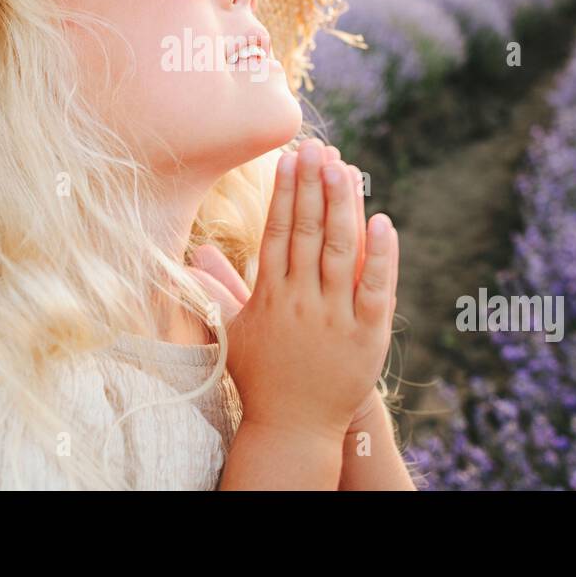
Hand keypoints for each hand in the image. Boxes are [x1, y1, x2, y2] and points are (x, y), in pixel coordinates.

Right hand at [188, 140, 398, 440]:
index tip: (289, 157)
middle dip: (313, 186)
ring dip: (342, 206)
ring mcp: (335, 318)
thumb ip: (218, 290)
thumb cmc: (262, 378)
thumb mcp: (233, 332)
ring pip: (340, 252)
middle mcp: (301, 302)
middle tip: (319, 147)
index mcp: (269, 297)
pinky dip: (381, 255)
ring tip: (345, 167)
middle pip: (307, 233)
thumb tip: (192, 255)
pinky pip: (377, 288)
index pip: (277, 233)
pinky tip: (383, 220)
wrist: (295, 429)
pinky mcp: (368, 335)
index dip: (284, 192)